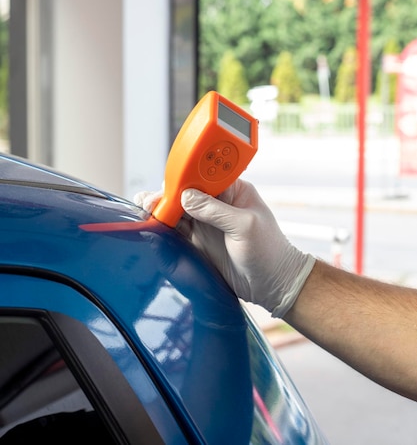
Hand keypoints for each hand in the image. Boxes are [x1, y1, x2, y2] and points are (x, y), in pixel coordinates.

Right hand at [134, 180, 314, 316]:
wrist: (273, 285)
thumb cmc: (270, 251)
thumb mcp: (245, 227)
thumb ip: (215, 211)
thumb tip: (186, 197)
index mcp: (232, 190)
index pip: (204, 175)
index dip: (185, 176)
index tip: (170, 184)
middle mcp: (216, 203)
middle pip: (184, 191)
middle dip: (167, 193)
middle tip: (151, 202)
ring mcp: (206, 222)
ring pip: (177, 209)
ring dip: (160, 208)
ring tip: (144, 210)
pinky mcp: (198, 241)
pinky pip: (176, 229)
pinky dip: (162, 226)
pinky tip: (151, 225)